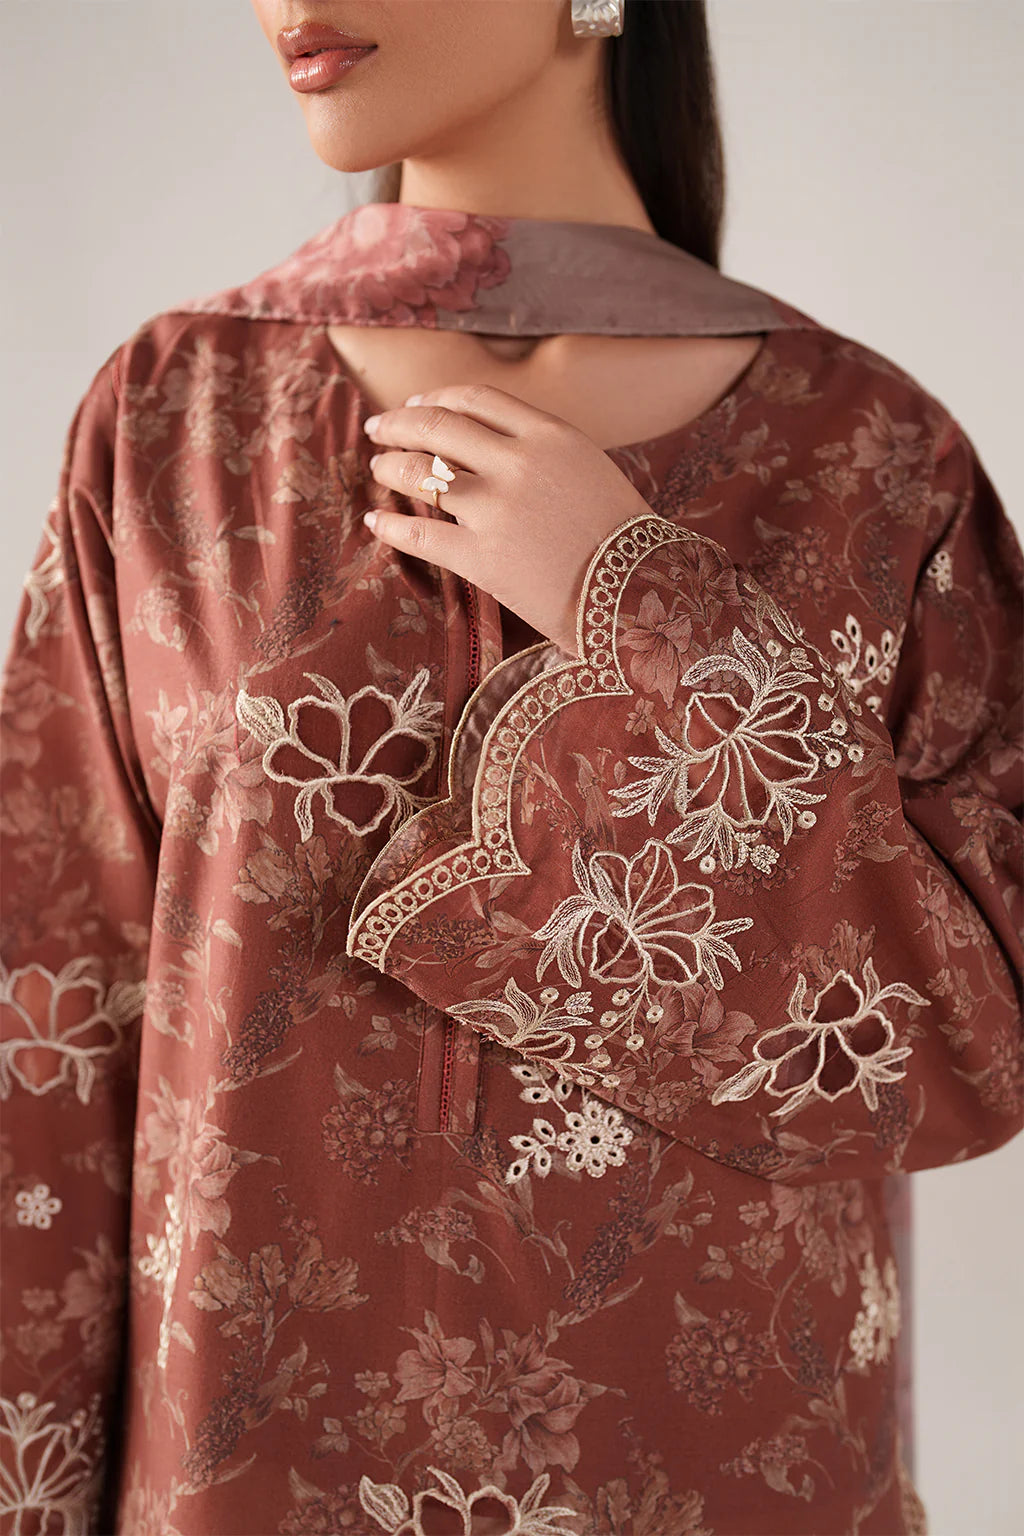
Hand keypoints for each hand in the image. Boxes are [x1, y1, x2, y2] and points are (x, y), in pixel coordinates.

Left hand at [361, 383, 652, 655]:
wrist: (637, 595)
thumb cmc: (620, 539)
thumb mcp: (589, 469)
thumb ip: (542, 450)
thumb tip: (488, 445)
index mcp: (549, 435)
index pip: (476, 399)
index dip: (437, 398)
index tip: (417, 405)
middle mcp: (518, 464)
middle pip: (437, 426)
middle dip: (399, 423)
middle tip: (378, 428)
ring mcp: (496, 510)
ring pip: (420, 474)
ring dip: (389, 468)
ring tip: (378, 469)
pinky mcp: (481, 558)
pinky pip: (418, 536)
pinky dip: (389, 527)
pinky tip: (376, 523)